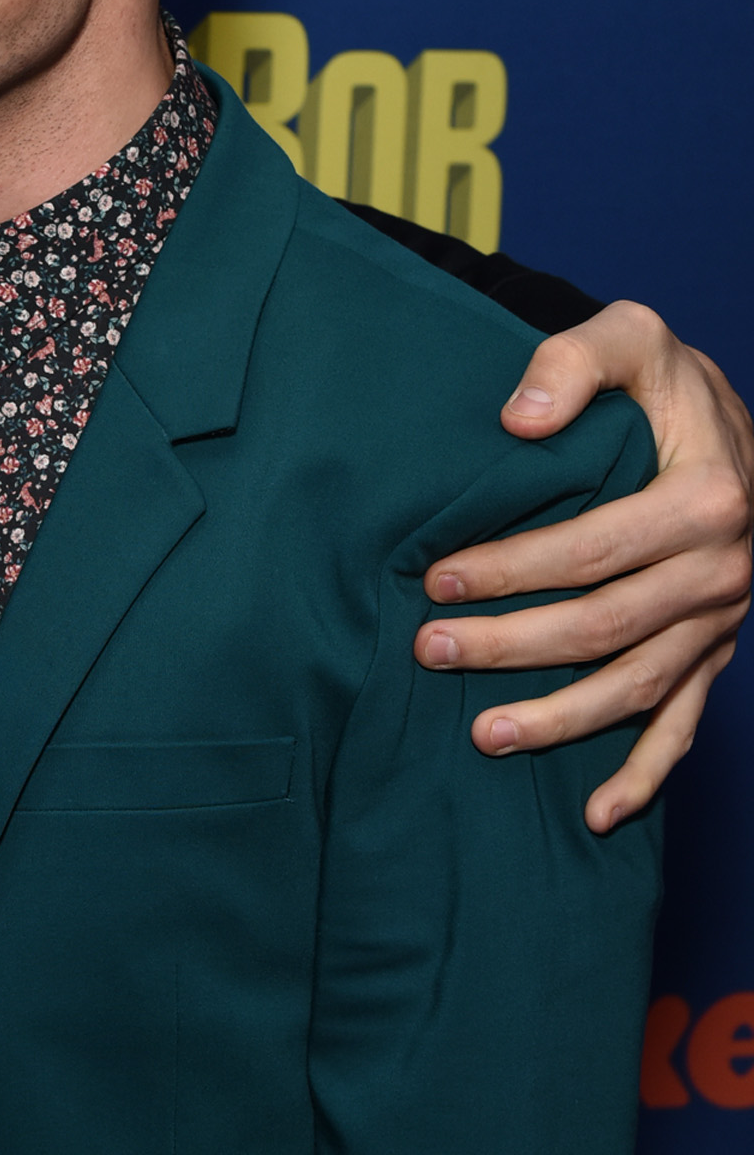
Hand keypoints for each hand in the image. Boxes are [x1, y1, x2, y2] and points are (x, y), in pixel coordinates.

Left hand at [413, 304, 751, 829]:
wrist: (721, 423)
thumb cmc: (664, 386)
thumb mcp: (632, 340)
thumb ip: (574, 361)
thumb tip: (519, 417)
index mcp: (707, 498)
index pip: (593, 548)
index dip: (512, 568)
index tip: (437, 578)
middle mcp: (725, 569)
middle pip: (604, 626)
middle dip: (511, 645)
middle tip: (430, 650)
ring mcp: (721, 621)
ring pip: (637, 688)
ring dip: (561, 720)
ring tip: (482, 736)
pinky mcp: (713, 653)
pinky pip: (684, 725)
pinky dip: (643, 777)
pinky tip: (595, 814)